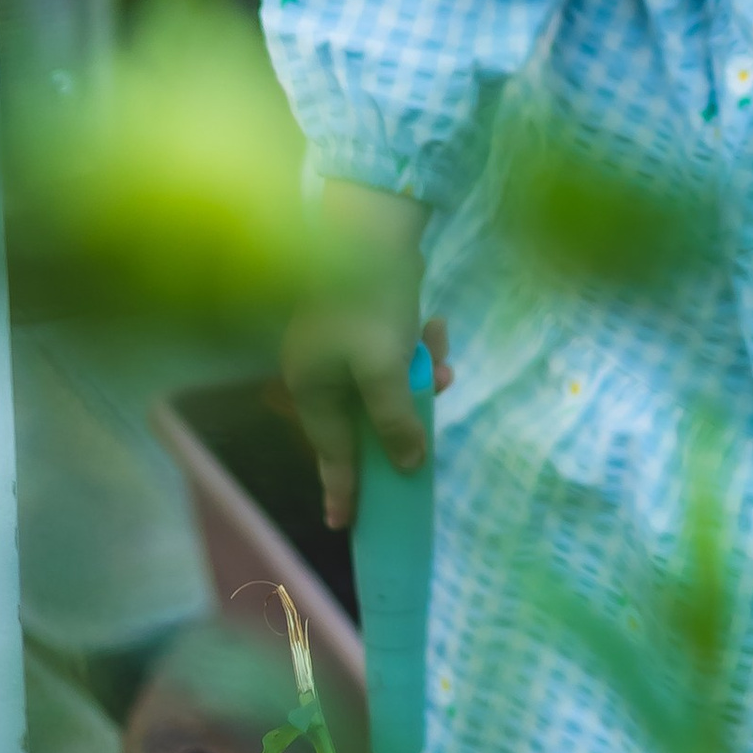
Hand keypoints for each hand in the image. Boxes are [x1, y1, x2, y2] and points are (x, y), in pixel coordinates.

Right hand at [280, 183, 448, 528]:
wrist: (372, 228)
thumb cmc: (368, 302)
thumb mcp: (384, 369)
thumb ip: (395, 421)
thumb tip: (409, 464)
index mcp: (311, 388)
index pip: (332, 454)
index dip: (343, 489)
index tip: (345, 524)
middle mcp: (319, 372)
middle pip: (366, 420)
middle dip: (406, 414)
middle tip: (433, 403)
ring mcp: (339, 349)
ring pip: (388, 386)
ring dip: (420, 378)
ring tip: (442, 360)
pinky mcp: (362, 326)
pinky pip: (394, 356)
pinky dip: (417, 350)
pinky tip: (436, 328)